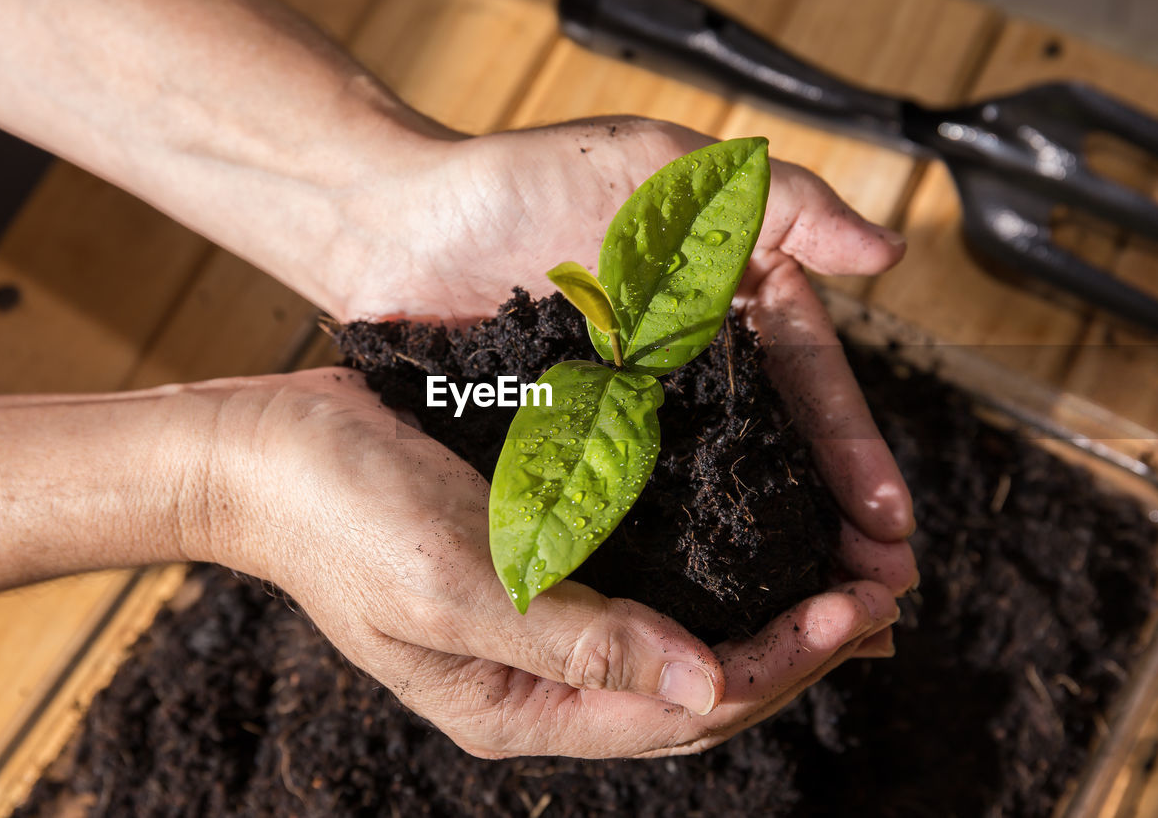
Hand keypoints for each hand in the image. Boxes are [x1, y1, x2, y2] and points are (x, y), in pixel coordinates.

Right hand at [199, 368, 906, 758]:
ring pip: (686, 632)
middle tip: (889, 599)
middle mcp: (543, 673)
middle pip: (700, 683)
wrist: (268, 447)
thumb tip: (709, 688)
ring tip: (854, 575)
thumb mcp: (452, 587)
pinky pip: (650, 575)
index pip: (682, 711)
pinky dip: (717, 560)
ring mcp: (544, 616)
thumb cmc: (341, 517)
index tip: (856, 612)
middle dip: (800, 646)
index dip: (780, 667)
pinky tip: (762, 529)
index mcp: (520, 703)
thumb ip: (575, 643)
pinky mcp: (543, 555)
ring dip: (772, 605)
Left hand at [326, 116, 917, 643]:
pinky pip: (635, 505)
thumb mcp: (660, 168)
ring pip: (715, 490)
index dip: (853, 450)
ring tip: (815, 615)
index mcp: (723, 299)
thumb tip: (887, 251)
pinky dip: (678, 551)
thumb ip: (775, 200)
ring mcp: (631, 413)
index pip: (809, 381)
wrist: (394, 226)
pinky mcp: (572, 446)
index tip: (889, 519)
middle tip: (878, 592)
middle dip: (833, 523)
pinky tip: (710, 601)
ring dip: (767, 550)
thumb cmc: (522, 181)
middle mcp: (687, 366)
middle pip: (777, 452)